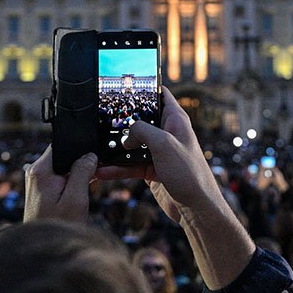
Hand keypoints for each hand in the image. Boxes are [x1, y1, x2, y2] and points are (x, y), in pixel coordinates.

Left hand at [23, 146, 96, 223]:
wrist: (43, 251)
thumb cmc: (58, 227)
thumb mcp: (76, 199)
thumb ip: (82, 173)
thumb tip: (89, 155)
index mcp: (41, 170)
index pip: (62, 145)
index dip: (80, 147)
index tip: (94, 159)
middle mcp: (35, 172)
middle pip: (64, 155)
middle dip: (80, 163)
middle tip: (92, 179)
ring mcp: (37, 182)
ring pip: (63, 167)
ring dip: (77, 175)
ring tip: (82, 194)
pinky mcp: (41, 190)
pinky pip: (60, 178)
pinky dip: (71, 183)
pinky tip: (78, 197)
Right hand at [96, 87, 222, 222]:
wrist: (196, 208)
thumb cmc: (190, 174)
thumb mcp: (164, 144)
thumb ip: (142, 131)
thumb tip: (126, 134)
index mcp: (175, 120)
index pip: (160, 95)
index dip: (145, 87)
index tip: (125, 84)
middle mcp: (167, 134)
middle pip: (140, 120)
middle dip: (122, 121)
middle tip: (100, 119)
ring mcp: (159, 152)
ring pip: (132, 144)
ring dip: (115, 148)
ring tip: (96, 149)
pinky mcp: (152, 170)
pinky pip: (130, 165)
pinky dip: (117, 168)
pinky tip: (102, 171)